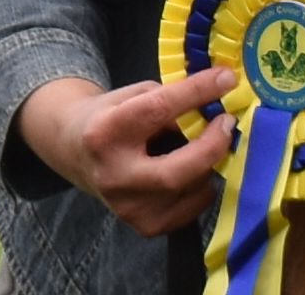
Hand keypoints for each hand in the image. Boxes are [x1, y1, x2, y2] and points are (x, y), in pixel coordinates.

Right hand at [18, 68, 237, 236]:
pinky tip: (197, 169)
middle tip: (228, 122)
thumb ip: (173, 97)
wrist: (76, 152)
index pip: (158, 110)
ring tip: (207, 144)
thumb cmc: (113, 116)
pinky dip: (205, 185)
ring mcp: (127, 207)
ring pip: (190, 188)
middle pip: (175, 171)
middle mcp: (113, 176)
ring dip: (210, 162)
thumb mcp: (135, 96)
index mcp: (105, 133)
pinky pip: (193, 208)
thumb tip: (220, 95)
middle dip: (212, 145)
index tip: (227, 79)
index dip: (198, 92)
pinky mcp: (145, 226)